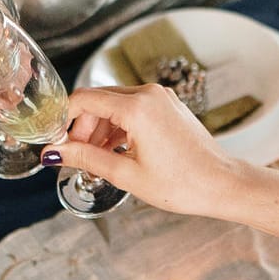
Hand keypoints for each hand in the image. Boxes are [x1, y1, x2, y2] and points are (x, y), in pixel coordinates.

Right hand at [53, 86, 278, 241]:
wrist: (223, 184)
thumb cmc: (182, 184)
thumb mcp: (126, 174)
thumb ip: (86, 158)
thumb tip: (55, 152)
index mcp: (137, 107)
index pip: (84, 99)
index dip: (64, 120)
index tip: (56, 141)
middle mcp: (149, 94)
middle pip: (99, 99)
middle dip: (82, 126)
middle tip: (76, 155)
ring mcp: (161, 98)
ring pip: (116, 104)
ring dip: (100, 127)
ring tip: (96, 157)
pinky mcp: (170, 106)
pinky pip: (134, 108)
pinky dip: (119, 125)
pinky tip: (117, 150)